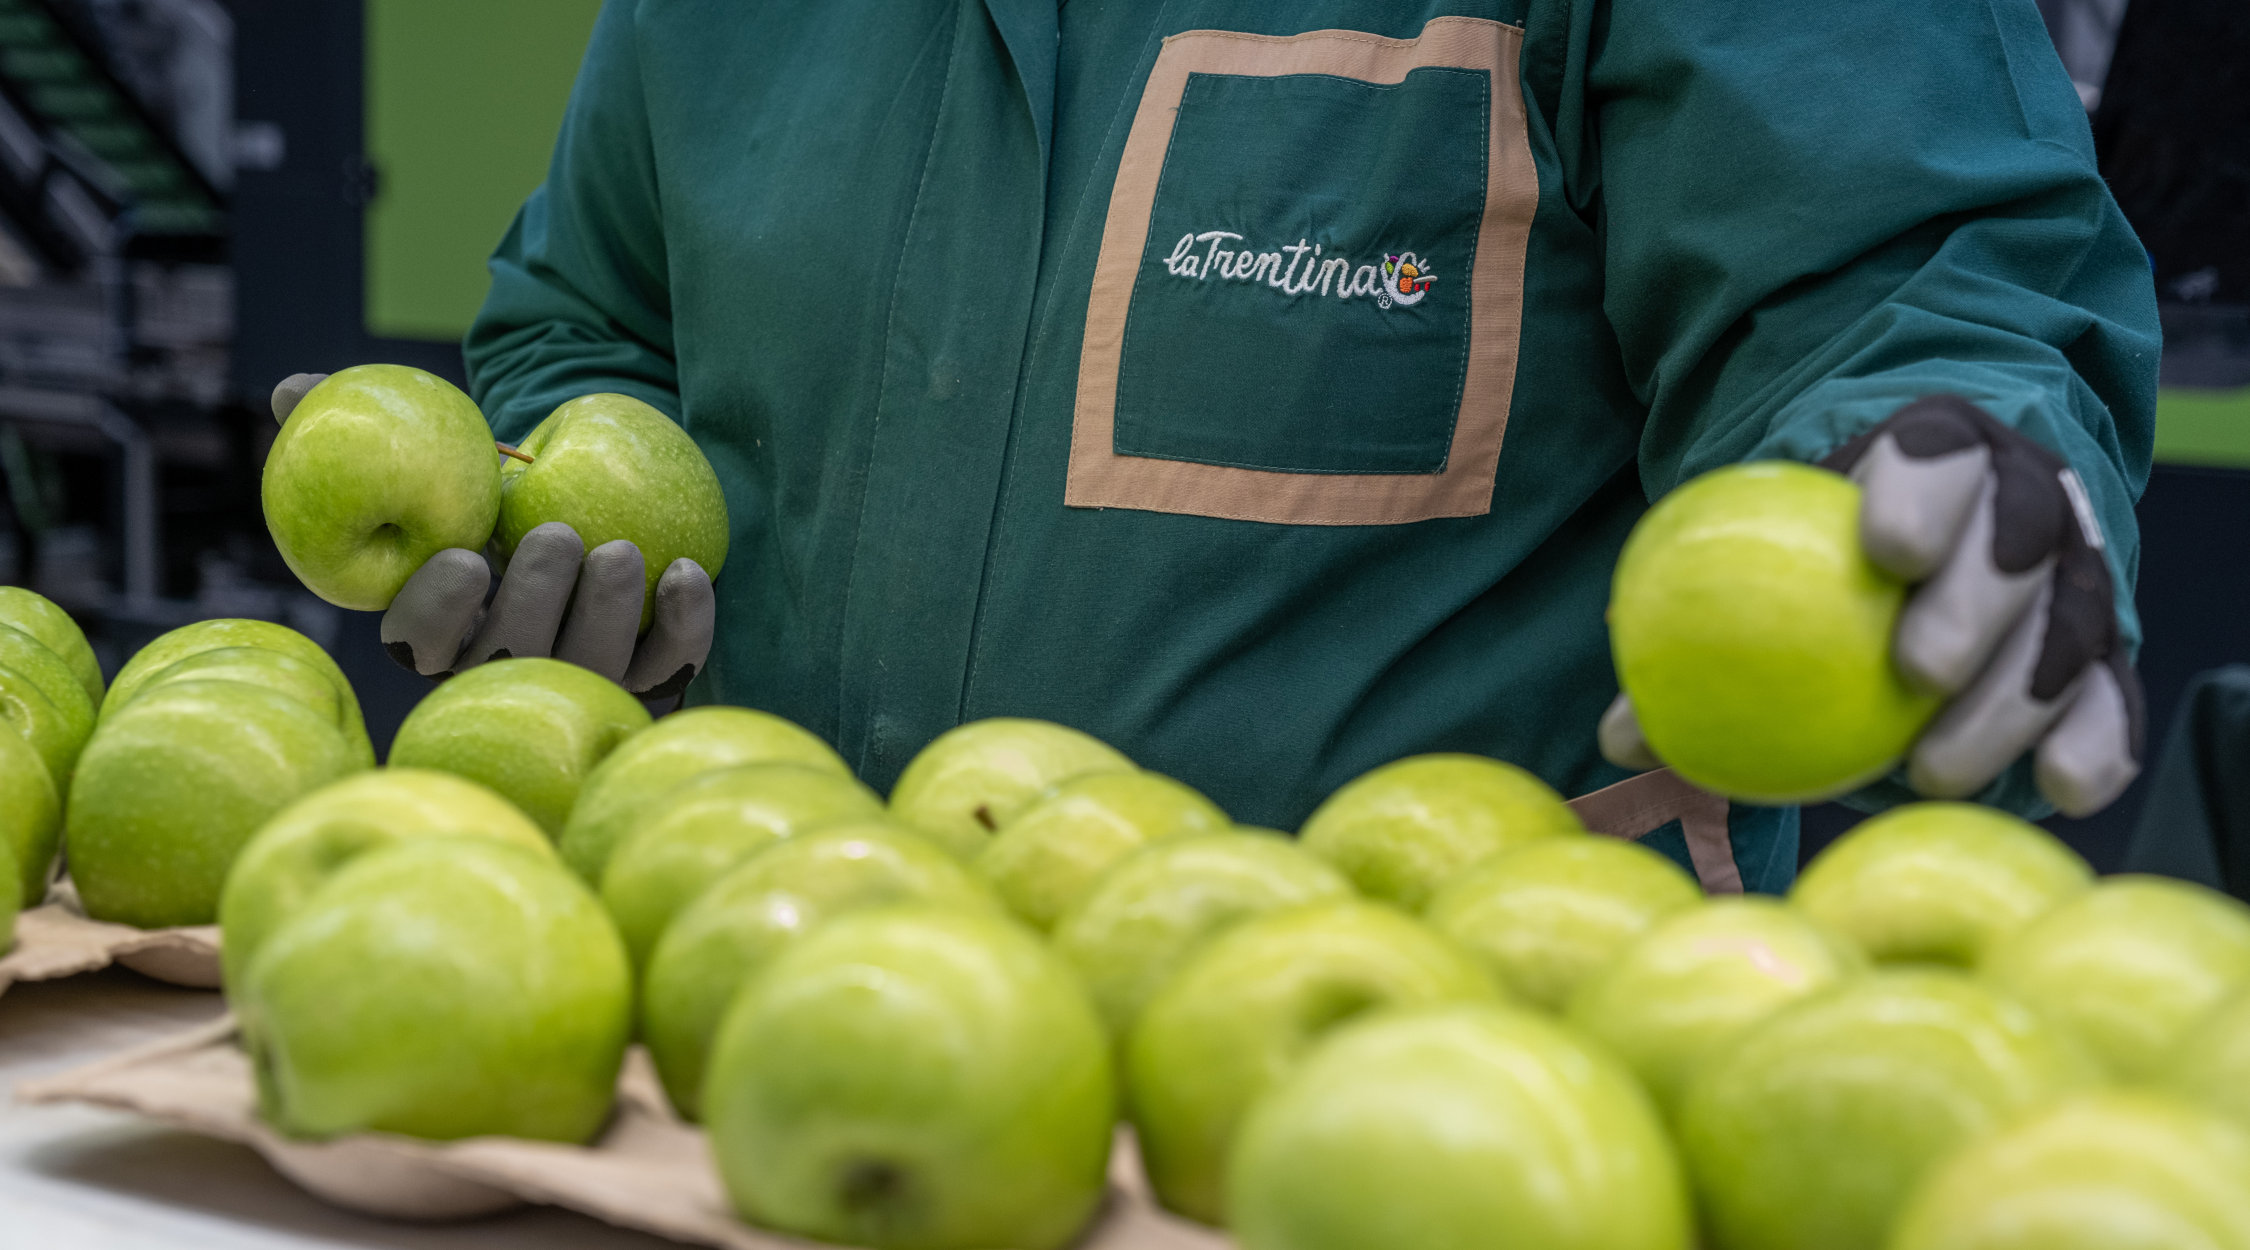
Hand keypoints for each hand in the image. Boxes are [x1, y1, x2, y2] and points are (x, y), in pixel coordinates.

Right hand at [270, 374, 715, 699]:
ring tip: (621, 548)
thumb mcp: (427, 456)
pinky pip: (669, 665)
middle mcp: (506, 671)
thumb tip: (291, 390)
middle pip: (513, 660)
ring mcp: (579, 680)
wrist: (580, 505)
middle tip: (558, 535)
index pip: (421, 644)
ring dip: (608, 613)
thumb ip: (355, 427)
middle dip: (535, 602)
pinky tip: (687, 571)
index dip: (438, 612)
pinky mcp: (647, 675)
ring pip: (592, 669)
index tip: (465, 559)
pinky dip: (685, 625)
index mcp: (440, 631)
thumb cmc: (486, 490)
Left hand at [1601, 394, 2143, 817]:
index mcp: (1930, 455)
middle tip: (1915, 672)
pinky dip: (2093, 743)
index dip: (1921, 492)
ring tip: (1935, 768)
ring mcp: (2072, 575)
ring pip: (2068, 625)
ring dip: (2014, 698)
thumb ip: (1700, 634)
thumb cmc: (1819, 563)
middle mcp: (2020, 502)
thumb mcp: (1765, 568)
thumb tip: (1621, 735)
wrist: (1927, 550)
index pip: (1935, 455)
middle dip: (1974, 603)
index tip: (1887, 551)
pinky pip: (2110, 700)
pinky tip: (2057, 790)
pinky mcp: (2103, 651)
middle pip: (2015, 542)